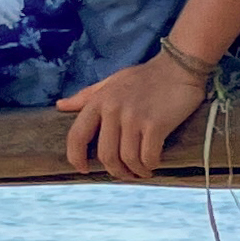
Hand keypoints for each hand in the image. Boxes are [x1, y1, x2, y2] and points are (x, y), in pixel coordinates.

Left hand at [58, 45, 208, 180]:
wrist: (179, 66)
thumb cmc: (144, 76)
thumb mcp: (111, 81)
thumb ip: (86, 96)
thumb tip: (60, 106)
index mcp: (99, 100)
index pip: (77, 135)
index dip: (76, 157)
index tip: (83, 169)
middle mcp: (113, 109)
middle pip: (105, 155)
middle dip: (115, 171)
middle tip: (125, 174)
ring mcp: (134, 117)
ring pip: (127, 159)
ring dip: (135, 171)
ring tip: (142, 171)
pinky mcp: (155, 124)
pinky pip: (147, 156)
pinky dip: (150, 166)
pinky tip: (153, 164)